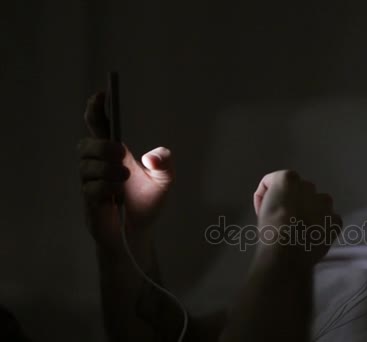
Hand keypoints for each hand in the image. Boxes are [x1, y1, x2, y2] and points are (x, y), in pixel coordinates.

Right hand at [78, 92, 174, 253]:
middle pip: (86, 144)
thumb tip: (153, 156)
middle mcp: (99, 165)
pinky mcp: (90, 201)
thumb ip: (165, 163)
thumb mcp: (165, 180)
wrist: (138, 232)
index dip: (97, 109)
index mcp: (115, 153)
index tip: (102, 94)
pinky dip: (104, 188)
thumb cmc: (147, 202)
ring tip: (124, 178)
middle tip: (121, 151)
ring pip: (86, 166)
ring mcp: (92, 183)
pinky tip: (117, 196)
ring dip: (106, 169)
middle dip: (101, 145)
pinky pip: (89, 189)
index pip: (100, 125)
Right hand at [253, 170, 340, 264]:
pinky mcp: (335, 220)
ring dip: (308, 211)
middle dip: (291, 202)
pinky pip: (328, 219)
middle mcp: (310, 186)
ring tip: (298, 229)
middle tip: (281, 220)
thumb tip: (277, 204)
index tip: (262, 211)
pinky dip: (321, 225)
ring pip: (316, 203)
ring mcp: (325, 203)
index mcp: (289, 178)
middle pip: (297, 191)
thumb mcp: (262, 207)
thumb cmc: (270, 229)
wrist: (287, 252)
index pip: (274, 182)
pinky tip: (312, 236)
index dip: (266, 197)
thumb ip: (271, 198)